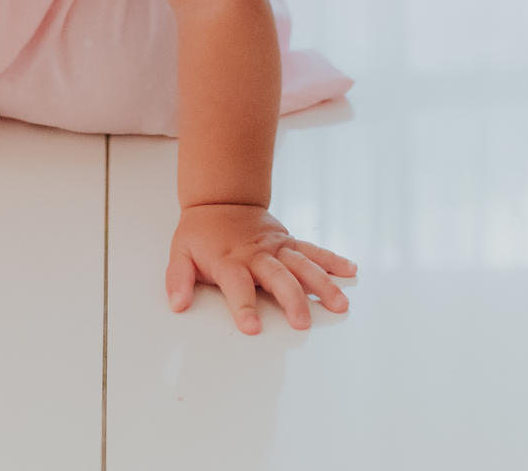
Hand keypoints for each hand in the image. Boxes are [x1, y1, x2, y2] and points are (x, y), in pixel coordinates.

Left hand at [167, 204, 354, 334]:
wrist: (220, 199)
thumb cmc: (201, 233)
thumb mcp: (180, 252)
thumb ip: (178, 278)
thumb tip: (176, 303)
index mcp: (229, 260)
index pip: (236, 285)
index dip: (243, 306)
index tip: (252, 327)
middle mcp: (256, 254)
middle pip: (277, 277)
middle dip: (291, 299)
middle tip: (302, 322)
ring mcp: (276, 247)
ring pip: (302, 264)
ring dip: (322, 283)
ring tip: (340, 304)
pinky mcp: (288, 242)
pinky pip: (312, 250)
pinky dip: (332, 259)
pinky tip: (350, 271)